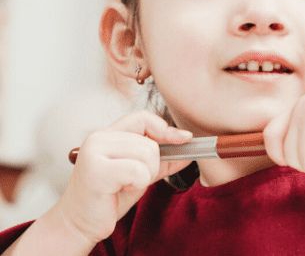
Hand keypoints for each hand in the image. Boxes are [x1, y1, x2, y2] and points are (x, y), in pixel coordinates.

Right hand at [55, 110, 192, 243]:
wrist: (80, 222)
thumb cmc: (107, 197)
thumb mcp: (140, 174)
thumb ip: (162, 161)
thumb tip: (188, 153)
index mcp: (107, 134)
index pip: (143, 117)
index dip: (165, 128)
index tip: (184, 138)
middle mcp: (99, 138)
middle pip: (150, 142)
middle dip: (152, 166)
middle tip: (131, 180)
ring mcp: (95, 152)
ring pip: (148, 154)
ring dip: (144, 176)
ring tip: (124, 184)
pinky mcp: (96, 170)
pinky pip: (138, 171)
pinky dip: (137, 184)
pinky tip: (119, 190)